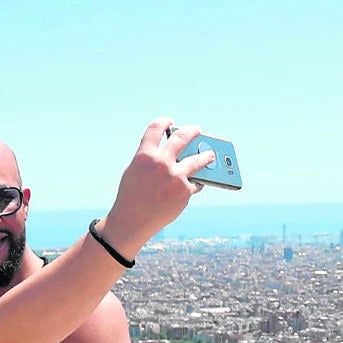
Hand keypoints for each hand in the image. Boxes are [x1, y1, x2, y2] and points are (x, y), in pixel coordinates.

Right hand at [102, 117, 215, 247]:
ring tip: (210, 154)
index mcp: (144, 155)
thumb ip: (151, 159)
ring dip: (206, 155)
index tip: (170, 121)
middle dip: (192, 131)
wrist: (132, 221)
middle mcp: (161, 163)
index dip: (165, 122)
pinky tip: (198, 182)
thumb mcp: (135, 172)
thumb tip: (177, 153)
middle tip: (197, 130)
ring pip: (198, 159)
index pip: (157, 128)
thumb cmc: (132, 196)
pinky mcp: (185, 191)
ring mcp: (175, 177)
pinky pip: (195, 183)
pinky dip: (195, 182)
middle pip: (182, 137)